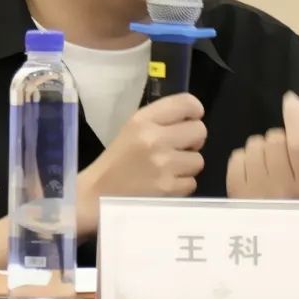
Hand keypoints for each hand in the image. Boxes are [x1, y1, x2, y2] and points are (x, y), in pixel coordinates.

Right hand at [77, 93, 206, 235]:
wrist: (98, 194)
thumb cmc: (117, 159)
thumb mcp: (131, 129)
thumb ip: (160, 120)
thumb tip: (193, 119)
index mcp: (143, 120)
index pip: (187, 103)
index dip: (194, 111)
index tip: (189, 120)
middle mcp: (155, 139)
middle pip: (200, 130)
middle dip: (193, 140)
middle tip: (178, 148)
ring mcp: (163, 165)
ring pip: (199, 159)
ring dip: (187, 166)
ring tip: (168, 169)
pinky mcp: (168, 189)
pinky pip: (192, 183)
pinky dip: (181, 185)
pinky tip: (165, 184)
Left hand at [226, 91, 298, 199]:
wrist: (276, 225)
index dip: (295, 119)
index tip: (290, 100)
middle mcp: (283, 189)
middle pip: (275, 139)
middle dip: (277, 139)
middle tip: (281, 156)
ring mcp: (257, 191)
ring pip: (254, 144)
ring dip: (260, 148)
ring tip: (266, 165)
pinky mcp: (236, 192)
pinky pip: (237, 156)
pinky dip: (243, 158)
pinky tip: (251, 172)